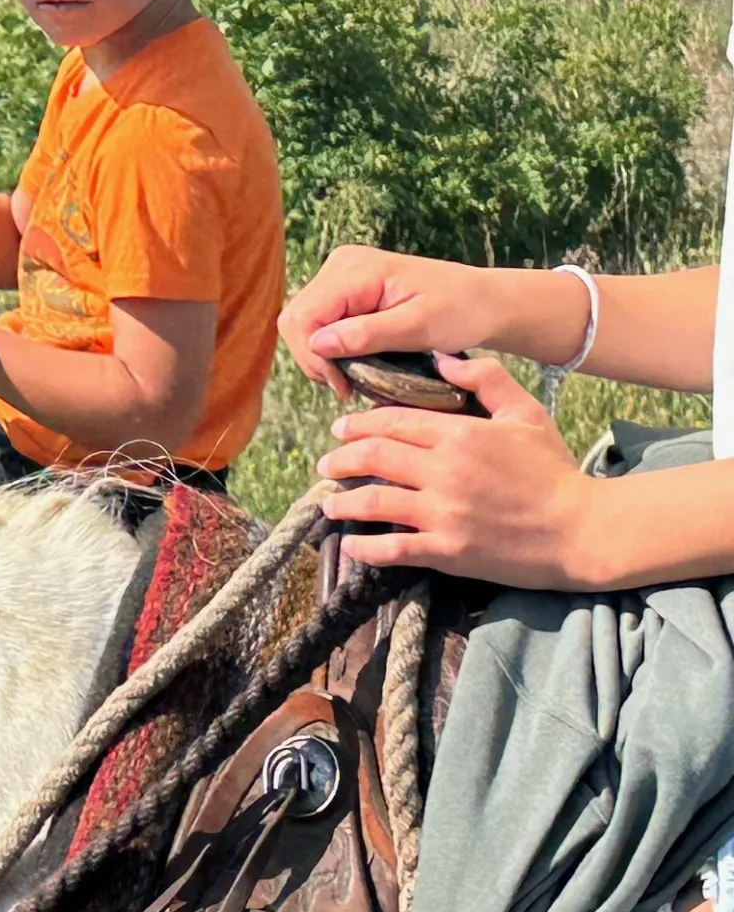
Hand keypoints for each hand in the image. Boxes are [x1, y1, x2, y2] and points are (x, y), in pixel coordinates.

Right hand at [279, 246, 504, 398]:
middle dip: (315, 359)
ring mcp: (341, 276)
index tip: (345, 386)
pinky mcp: (346, 289)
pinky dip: (331, 347)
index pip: (303, 316)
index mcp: (354, 270)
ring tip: (354, 378)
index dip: (313, 356)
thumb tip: (318, 344)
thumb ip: (368, 333)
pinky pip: (320, 321)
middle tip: (348, 387)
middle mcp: (339, 266)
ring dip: (322, 355)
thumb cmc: (461, 311)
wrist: (483, 300)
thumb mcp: (419, 327)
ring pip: (305, 322)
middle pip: (296, 318)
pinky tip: (355, 362)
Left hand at [318, 354, 601, 586]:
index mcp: (458, 434)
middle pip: (373, 458)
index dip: (358, 425)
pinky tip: (352, 545)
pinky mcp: (451, 552)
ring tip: (329, 502)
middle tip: (325, 463)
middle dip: (341, 459)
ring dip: (343, 501)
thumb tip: (442, 359)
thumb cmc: (556, 470)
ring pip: (375, 501)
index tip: (340, 429)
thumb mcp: (526, 413)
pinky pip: (396, 549)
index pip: (390, 422)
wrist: (585, 530)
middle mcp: (444, 471)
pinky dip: (367, 548)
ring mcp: (445, 514)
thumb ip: (485, 379)